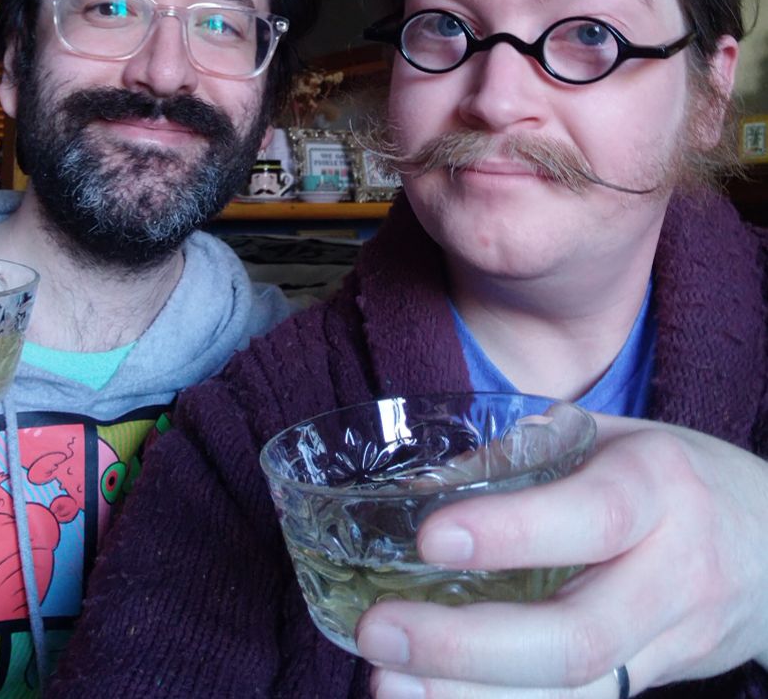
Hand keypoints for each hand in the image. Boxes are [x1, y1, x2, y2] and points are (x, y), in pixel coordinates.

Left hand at [356, 415, 767, 696]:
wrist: (767, 542)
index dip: (511, 533)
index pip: (592, 517)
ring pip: (578, 695)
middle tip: (381, 632)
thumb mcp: (606, 437)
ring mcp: (669, 641)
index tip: (427, 539)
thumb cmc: (665, 474)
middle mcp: (671, 570)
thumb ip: (520, 457)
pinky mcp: (652, 684)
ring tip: (388, 685)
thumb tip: (416, 494)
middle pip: (580, 637)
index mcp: (658, 486)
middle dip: (468, 646)